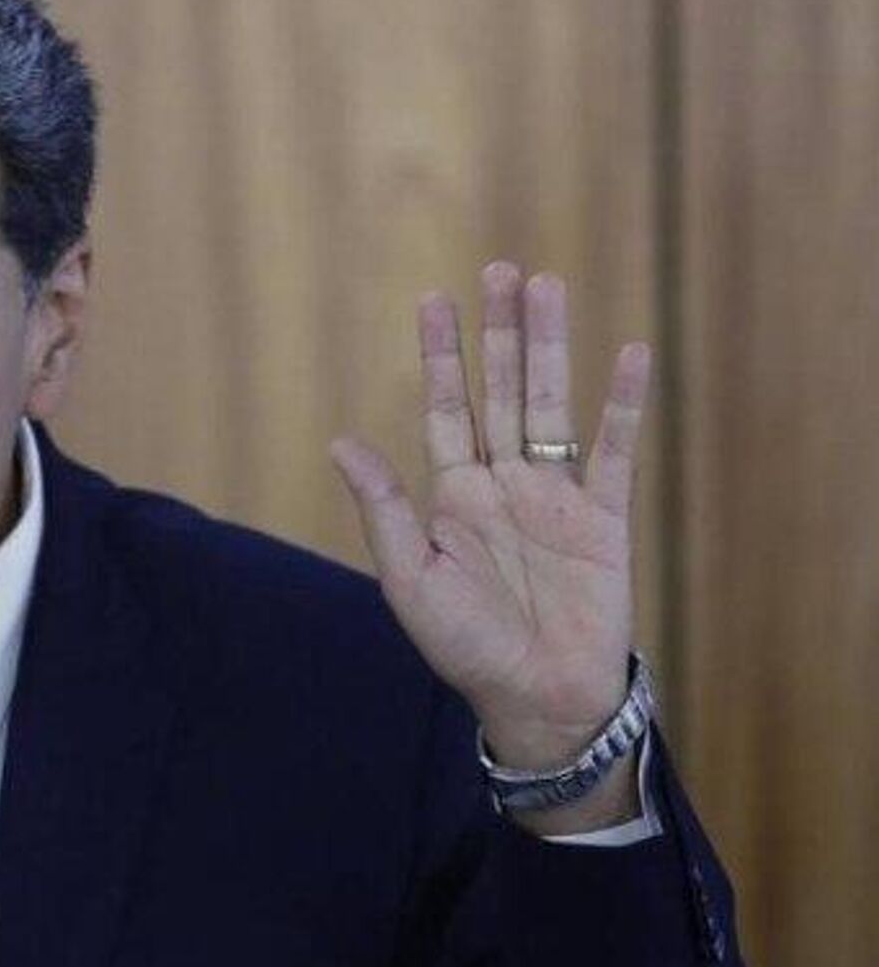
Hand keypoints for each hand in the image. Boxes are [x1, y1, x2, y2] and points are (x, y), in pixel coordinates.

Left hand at [329, 262, 649, 830]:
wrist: (536, 698)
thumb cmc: (465, 646)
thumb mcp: (409, 577)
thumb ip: (382, 508)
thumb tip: (340, 441)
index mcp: (452, 496)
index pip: (445, 409)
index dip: (441, 355)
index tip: (434, 299)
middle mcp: (503, 484)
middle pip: (501, 391)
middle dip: (499, 332)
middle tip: (499, 268)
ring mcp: (555, 495)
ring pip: (550, 405)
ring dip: (549, 348)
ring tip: (547, 287)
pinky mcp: (604, 517)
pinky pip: (614, 450)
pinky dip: (620, 404)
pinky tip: (626, 354)